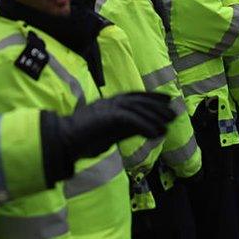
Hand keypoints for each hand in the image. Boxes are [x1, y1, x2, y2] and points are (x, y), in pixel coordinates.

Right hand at [56, 93, 175, 159]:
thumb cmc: (81, 141)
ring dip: (155, 116)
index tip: (166, 100)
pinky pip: (133, 121)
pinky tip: (157, 133)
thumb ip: (126, 131)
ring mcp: (109, 107)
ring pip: (138, 109)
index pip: (134, 96)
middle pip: (139, 100)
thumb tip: (147, 131)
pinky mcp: (110, 116)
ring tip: (169, 123)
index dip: (151, 97)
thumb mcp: (108, 134)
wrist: (63, 142)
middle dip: (158, 105)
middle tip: (174, 110)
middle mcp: (109, 102)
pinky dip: (146, 127)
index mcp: (107, 103)